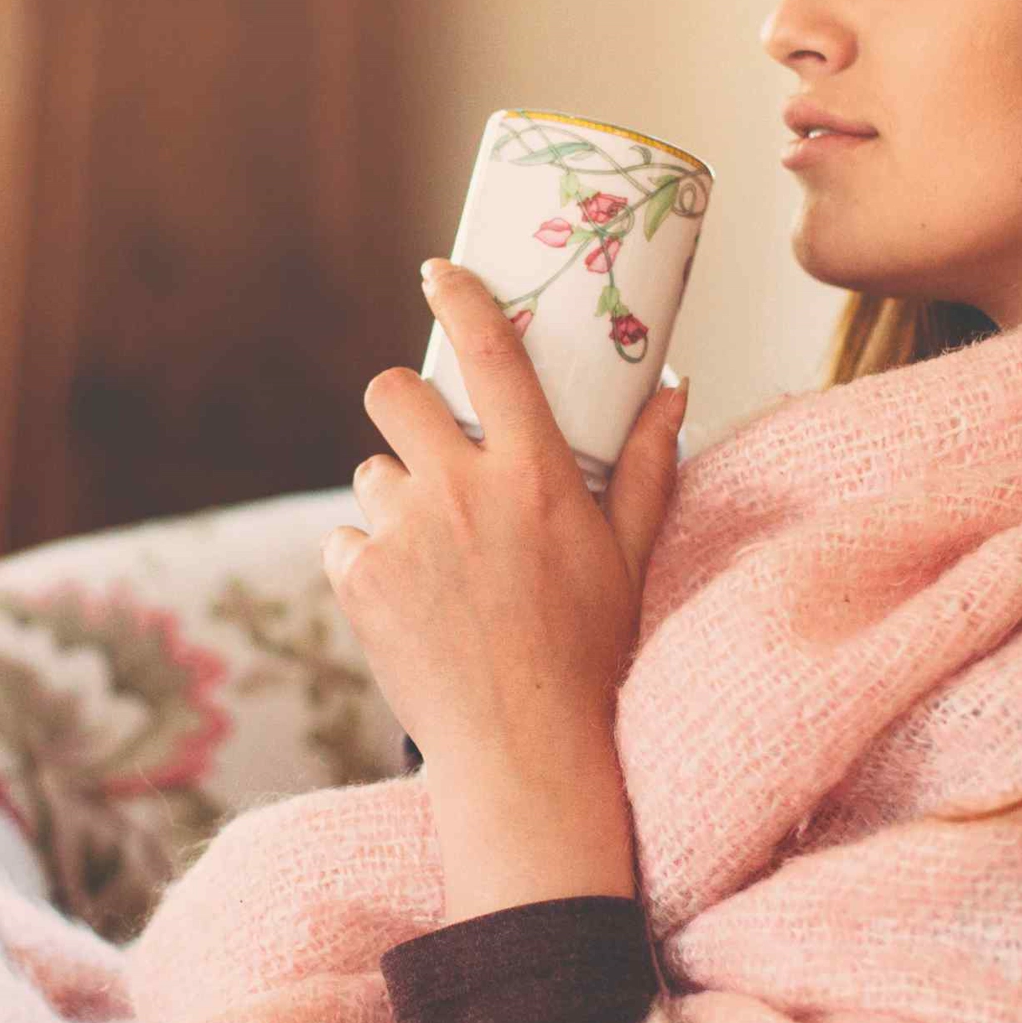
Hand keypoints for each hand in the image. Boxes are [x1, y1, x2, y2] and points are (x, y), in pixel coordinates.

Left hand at [323, 258, 689, 916]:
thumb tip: (675, 387)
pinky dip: (370, 561)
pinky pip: (346, 539)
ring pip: (370, 472)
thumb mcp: (627, 555)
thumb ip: (645, 465)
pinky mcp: (360, 579)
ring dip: (394, 497)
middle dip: (404, 406)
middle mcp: (463, 489)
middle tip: (428, 443)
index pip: (488, 353)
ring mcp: (404, 533)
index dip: (459, 298)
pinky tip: (411, 601)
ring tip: (436, 553)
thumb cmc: (588, 651)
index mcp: (535, 473)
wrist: (524, 750)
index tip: (438, 272)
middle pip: (392, 391)